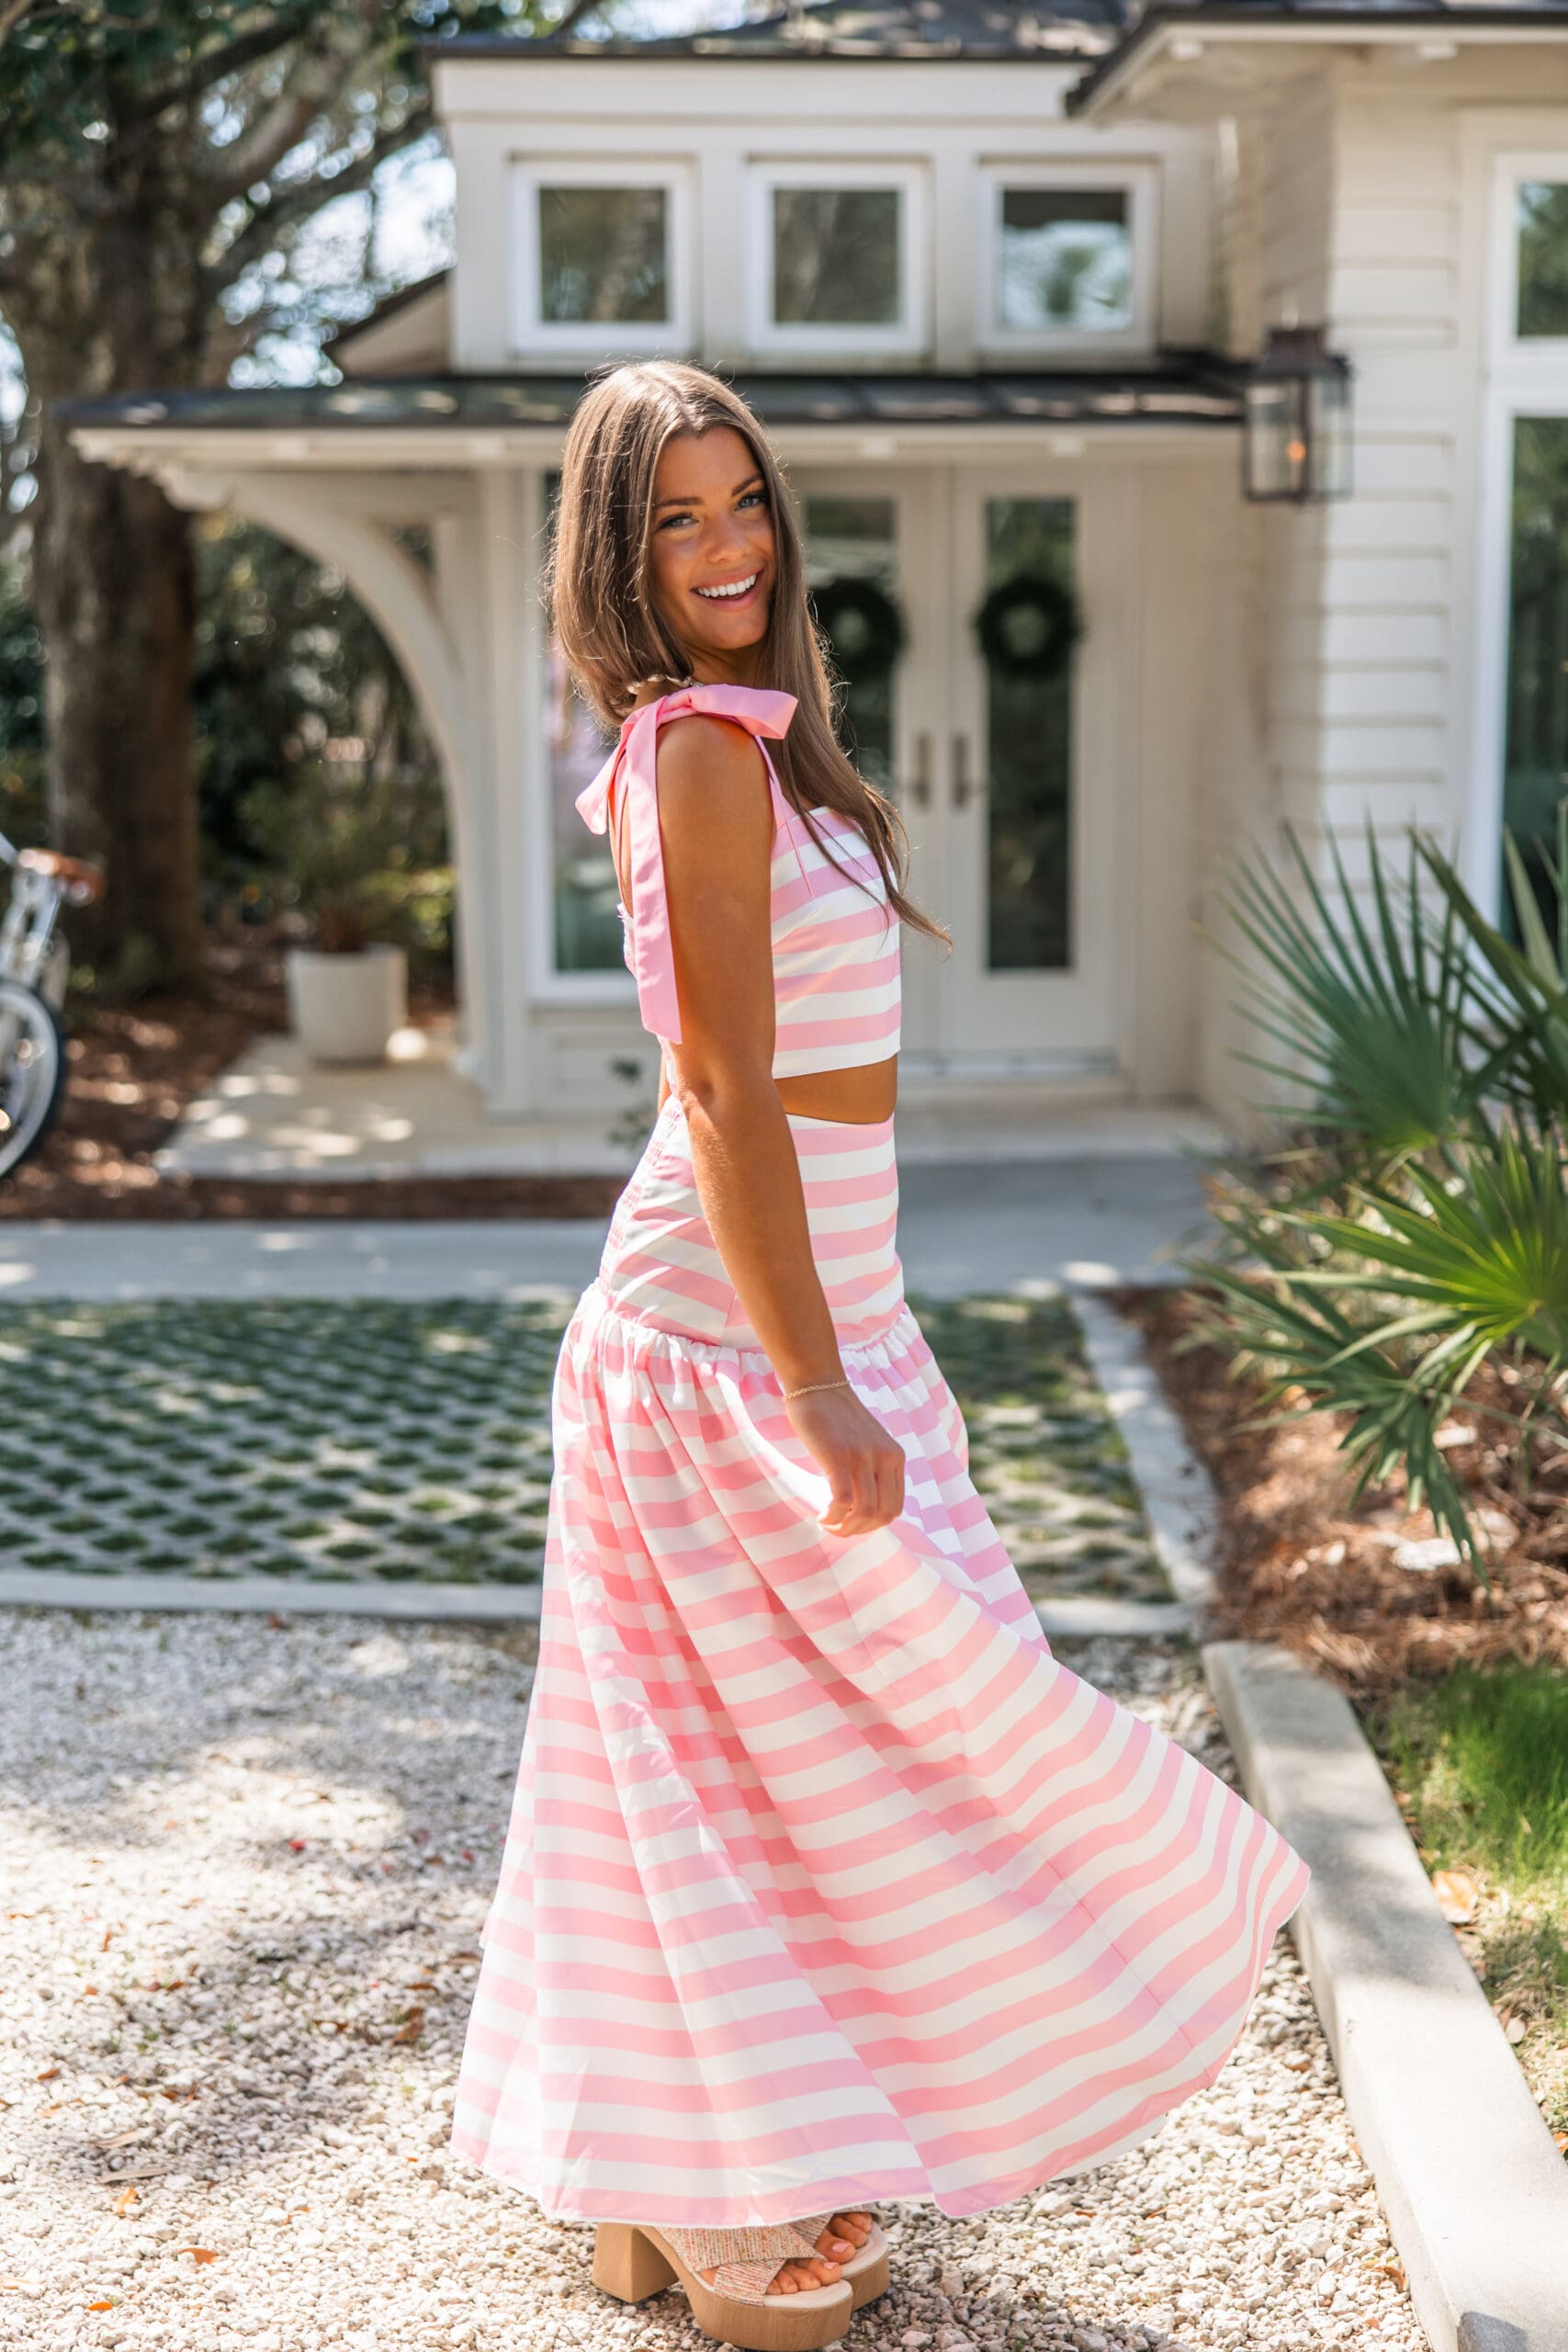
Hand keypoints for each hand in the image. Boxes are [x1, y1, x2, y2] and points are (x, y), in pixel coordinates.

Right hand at [785, 1383, 905, 1535]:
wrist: (819, 1384)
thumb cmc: (836, 1415)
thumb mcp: (867, 1442)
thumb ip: (872, 1467)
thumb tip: (861, 1505)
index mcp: (896, 1456)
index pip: (895, 1507)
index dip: (873, 1524)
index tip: (852, 1523)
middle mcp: (885, 1458)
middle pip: (883, 1514)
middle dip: (859, 1530)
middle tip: (838, 1529)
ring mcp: (863, 1457)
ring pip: (864, 1512)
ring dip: (845, 1528)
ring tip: (828, 1524)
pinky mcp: (839, 1456)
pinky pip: (842, 1500)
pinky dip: (832, 1516)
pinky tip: (821, 1516)